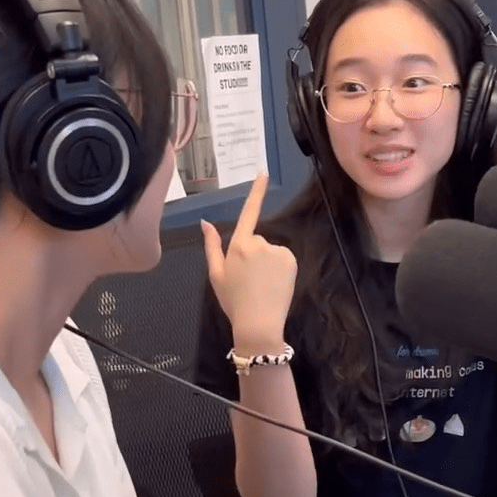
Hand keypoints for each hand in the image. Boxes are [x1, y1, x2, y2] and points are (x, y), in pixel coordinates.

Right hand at [201, 174, 297, 350]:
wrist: (258, 324)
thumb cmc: (233, 301)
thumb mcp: (216, 274)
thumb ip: (212, 246)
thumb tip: (206, 223)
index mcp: (237, 245)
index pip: (248, 213)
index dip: (256, 192)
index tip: (264, 173)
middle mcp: (258, 243)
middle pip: (256, 241)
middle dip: (253, 255)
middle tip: (248, 281)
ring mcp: (277, 251)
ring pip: (270, 251)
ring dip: (267, 263)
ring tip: (261, 285)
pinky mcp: (291, 260)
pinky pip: (283, 259)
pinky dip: (280, 269)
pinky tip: (274, 285)